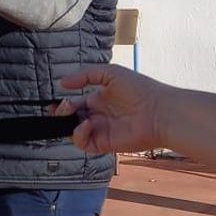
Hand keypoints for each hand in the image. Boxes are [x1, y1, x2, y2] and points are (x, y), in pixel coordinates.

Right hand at [52, 65, 170, 155]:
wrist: (159, 112)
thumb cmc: (140, 89)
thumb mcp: (110, 73)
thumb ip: (85, 75)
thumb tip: (62, 82)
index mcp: (100, 99)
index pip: (75, 103)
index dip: (64, 104)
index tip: (56, 102)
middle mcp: (99, 116)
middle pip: (72, 118)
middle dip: (61, 114)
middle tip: (60, 109)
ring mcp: (101, 130)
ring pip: (74, 132)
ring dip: (68, 124)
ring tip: (71, 114)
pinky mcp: (104, 143)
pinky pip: (84, 143)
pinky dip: (79, 134)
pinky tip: (86, 124)